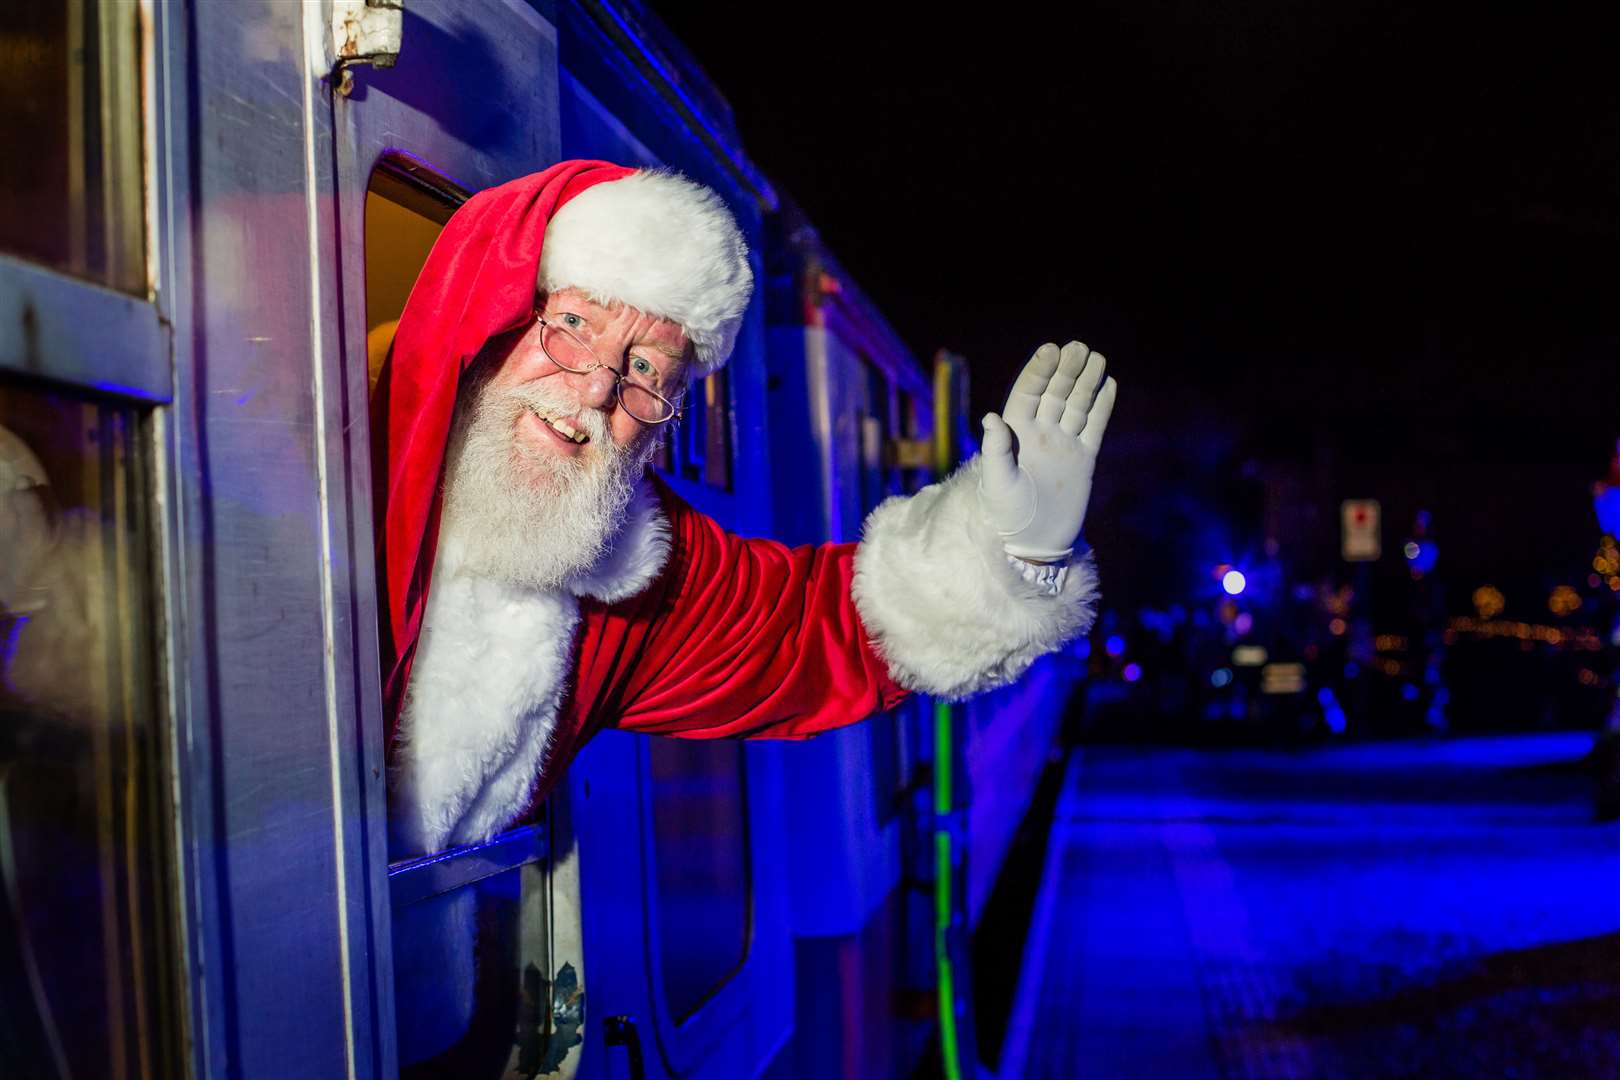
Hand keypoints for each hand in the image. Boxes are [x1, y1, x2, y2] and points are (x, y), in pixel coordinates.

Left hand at [977, 341, 1116, 561]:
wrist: (1033, 543)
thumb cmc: (1006, 514)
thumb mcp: (996, 482)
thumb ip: (996, 449)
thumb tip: (991, 417)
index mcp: (1015, 434)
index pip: (1027, 393)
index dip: (1038, 372)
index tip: (1051, 350)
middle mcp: (1039, 434)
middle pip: (1055, 394)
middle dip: (1066, 370)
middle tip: (1079, 347)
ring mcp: (1062, 445)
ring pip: (1077, 405)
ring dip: (1086, 382)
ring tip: (1096, 357)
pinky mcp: (1083, 460)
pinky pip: (1094, 427)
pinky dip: (1102, 407)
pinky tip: (1109, 385)